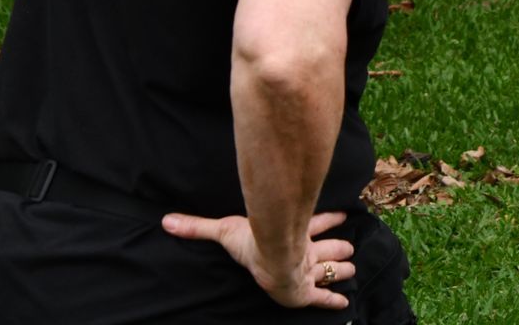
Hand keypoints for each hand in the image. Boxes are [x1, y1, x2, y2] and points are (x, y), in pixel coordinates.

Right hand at [161, 210, 355, 309]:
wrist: (272, 256)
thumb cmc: (251, 243)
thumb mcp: (223, 231)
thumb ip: (198, 227)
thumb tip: (167, 220)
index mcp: (290, 236)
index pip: (314, 225)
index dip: (328, 220)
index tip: (342, 215)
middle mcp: (302, 252)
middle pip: (325, 248)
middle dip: (337, 249)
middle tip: (349, 249)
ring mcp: (306, 271)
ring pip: (329, 268)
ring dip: (340, 268)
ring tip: (352, 268)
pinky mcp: (306, 291)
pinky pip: (322, 298)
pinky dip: (333, 300)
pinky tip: (343, 304)